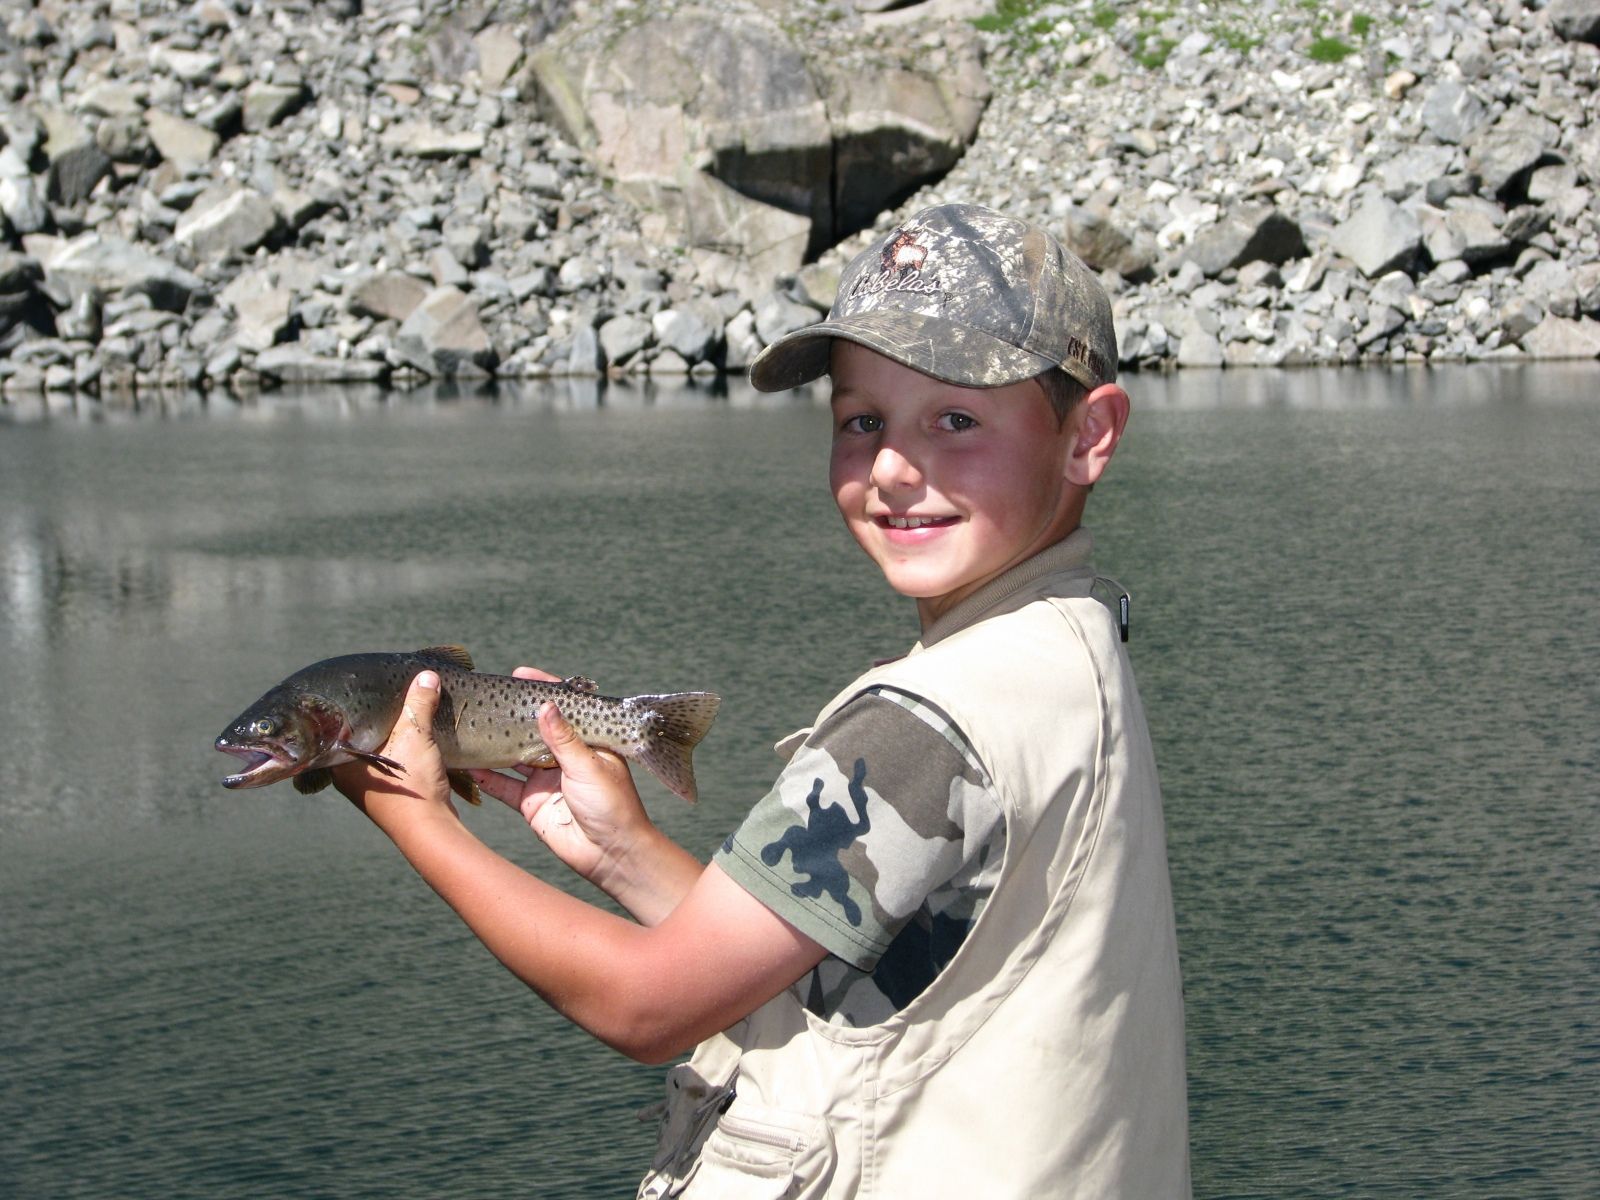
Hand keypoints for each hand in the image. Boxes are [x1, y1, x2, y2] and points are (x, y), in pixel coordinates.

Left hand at [334, 670, 458, 830]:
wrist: (430, 831)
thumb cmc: (411, 786)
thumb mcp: (416, 736)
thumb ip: (418, 704)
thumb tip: (427, 676)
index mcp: (340, 760)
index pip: (335, 725)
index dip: (348, 707)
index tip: (362, 691)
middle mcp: (347, 776)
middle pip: (356, 737)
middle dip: (373, 721)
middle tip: (387, 700)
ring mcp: (366, 789)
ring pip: (373, 753)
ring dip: (388, 739)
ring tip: (403, 720)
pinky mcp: (386, 796)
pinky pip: (387, 766)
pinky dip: (398, 753)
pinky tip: (413, 745)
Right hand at [470, 667, 653, 886]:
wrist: (611, 855)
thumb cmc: (613, 806)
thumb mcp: (589, 766)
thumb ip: (564, 739)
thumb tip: (546, 706)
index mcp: (586, 742)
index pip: (563, 709)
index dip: (542, 691)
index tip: (519, 674)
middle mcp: (563, 758)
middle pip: (533, 730)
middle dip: (512, 715)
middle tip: (487, 699)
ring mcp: (545, 779)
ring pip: (513, 756)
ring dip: (495, 744)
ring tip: (472, 725)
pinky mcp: (531, 802)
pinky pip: (503, 786)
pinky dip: (486, 776)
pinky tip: (467, 764)